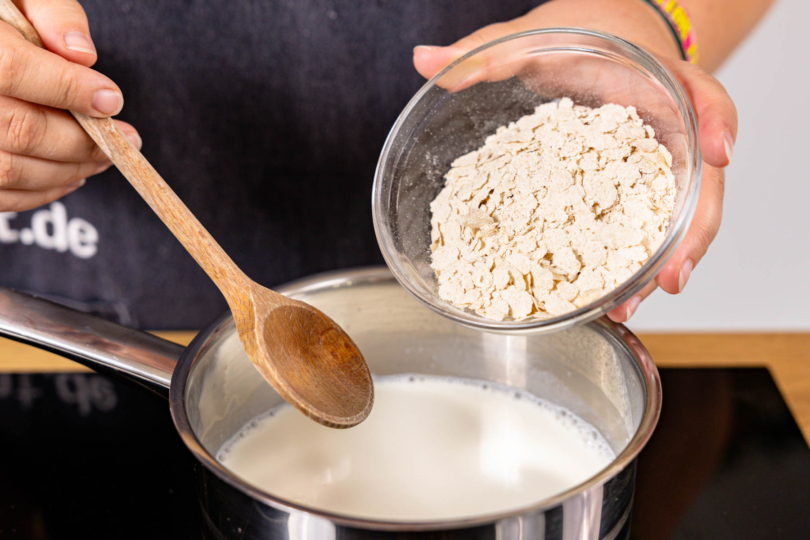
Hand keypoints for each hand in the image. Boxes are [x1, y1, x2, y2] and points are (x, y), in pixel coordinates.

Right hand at [0, 0, 140, 211]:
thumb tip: (83, 55)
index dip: (71, 89)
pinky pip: (2, 195)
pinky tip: (71, 174)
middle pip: (22, 130)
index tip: (112, 99)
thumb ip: (53, 13)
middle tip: (124, 140)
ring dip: (71, 169)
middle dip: (84, 141)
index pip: (15, 70)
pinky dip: (43, 192)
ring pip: (13, 169)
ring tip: (103, 157)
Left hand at [413, 0, 736, 322]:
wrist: (604, 42)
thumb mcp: (537, 37)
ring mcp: (656, 166)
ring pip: (678, 219)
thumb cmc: (583, 39)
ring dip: (659, 265)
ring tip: (628, 305)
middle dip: (692, 233)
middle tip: (670, 276)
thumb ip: (486, 51)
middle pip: (702, 183)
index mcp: (659, 85)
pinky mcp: (634, 190)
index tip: (720, 151)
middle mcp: (669, 131)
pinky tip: (610, 296)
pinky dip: (631, 262)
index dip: (718, 124)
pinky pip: (643, 228)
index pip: (705, 98)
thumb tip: (425, 62)